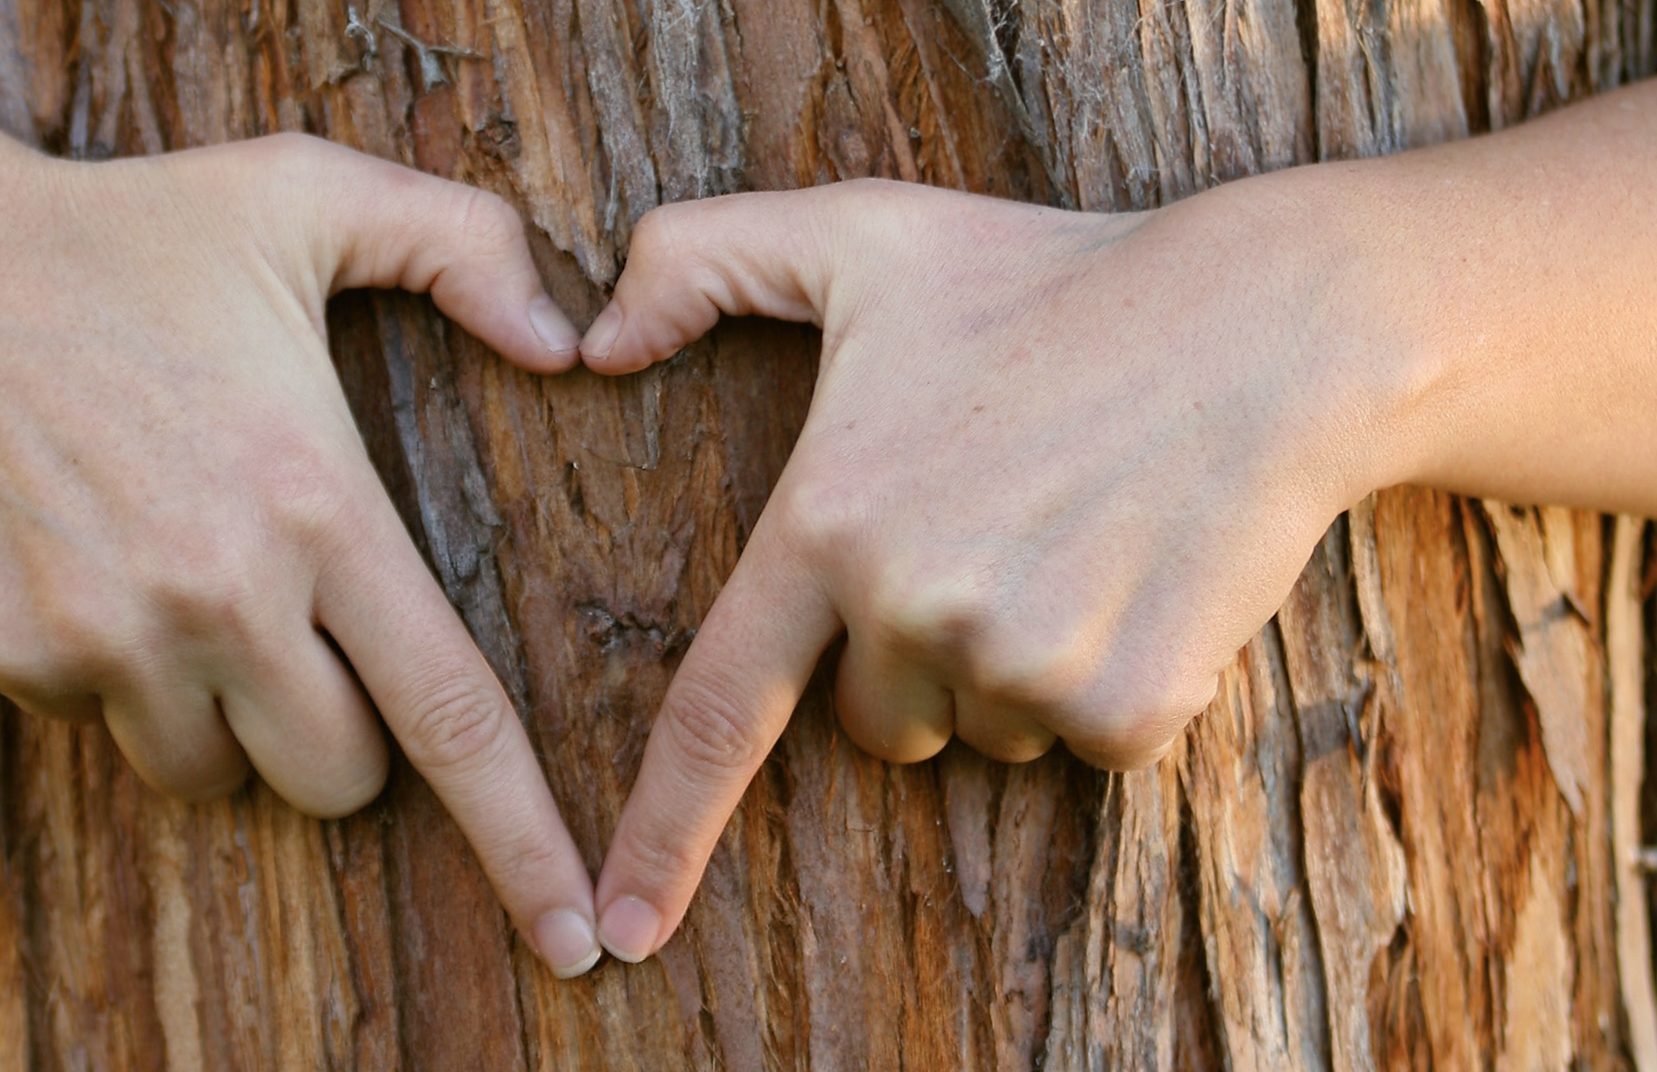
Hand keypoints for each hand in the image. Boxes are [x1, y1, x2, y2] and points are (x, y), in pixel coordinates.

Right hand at [0, 110, 604, 974]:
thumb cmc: (134, 230)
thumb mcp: (309, 194)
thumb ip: (467, 248)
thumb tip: (571, 342)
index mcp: (316, 506)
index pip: (449, 713)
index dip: (521, 835)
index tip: (574, 932)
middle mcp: (218, 595)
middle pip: (339, 777)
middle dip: (349, 737)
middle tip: (311, 626)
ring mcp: (106, 636)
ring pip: (219, 773)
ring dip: (231, 714)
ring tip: (197, 579)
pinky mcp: (14, 654)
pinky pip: (109, 728)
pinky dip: (127, 679)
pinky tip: (108, 564)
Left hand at [577, 178, 1413, 961]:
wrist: (1269, 326)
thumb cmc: (1053, 277)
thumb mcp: (863, 234)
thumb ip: (700, 261)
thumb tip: (589, 347)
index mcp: (829, 523)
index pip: (716, 709)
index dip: (661, 828)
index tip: (623, 924)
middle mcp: (910, 607)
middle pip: (878, 718)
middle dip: (921, 657)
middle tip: (998, 528)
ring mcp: (1022, 662)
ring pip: (989, 729)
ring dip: (1023, 663)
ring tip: (1078, 531)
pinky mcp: (1128, 702)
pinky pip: (1090, 740)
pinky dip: (1117, 680)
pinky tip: (1143, 570)